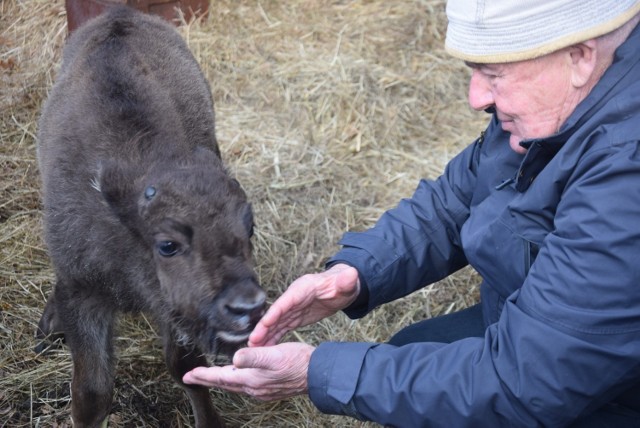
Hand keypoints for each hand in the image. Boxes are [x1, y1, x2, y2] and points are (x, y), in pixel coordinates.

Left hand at [182, 342, 313, 400]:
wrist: (317, 374)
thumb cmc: (297, 362)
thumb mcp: (274, 355)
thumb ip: (253, 356)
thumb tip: (234, 358)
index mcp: (251, 379)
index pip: (221, 377)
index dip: (204, 375)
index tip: (188, 375)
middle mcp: (254, 387)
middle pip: (225, 383)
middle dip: (207, 379)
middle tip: (192, 377)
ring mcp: (262, 389)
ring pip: (235, 384)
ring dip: (221, 379)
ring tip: (211, 375)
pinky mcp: (270, 387)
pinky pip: (246, 384)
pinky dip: (235, 379)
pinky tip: (239, 374)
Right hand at [249, 263, 359, 346]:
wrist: (342, 287)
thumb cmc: (343, 284)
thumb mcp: (347, 283)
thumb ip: (347, 281)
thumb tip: (352, 275)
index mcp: (304, 288)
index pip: (287, 301)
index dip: (275, 312)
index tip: (264, 323)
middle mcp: (294, 297)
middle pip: (276, 313)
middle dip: (264, 327)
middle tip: (252, 342)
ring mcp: (293, 307)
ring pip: (276, 323)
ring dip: (265, 335)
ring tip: (253, 348)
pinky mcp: (296, 316)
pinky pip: (282, 327)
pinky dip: (273, 337)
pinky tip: (265, 348)